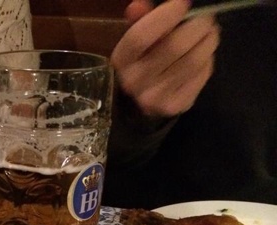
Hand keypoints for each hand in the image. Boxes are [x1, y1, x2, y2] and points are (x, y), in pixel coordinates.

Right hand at [111, 0, 219, 117]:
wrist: (144, 101)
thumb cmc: (143, 61)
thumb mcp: (138, 40)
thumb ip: (141, 20)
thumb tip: (139, 5)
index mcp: (121, 60)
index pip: (140, 37)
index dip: (164, 17)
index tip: (183, 2)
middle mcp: (134, 81)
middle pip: (173, 46)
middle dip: (197, 26)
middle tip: (207, 17)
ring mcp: (155, 97)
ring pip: (193, 61)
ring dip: (208, 41)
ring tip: (211, 32)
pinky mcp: (176, 106)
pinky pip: (201, 76)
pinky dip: (208, 61)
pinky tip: (205, 55)